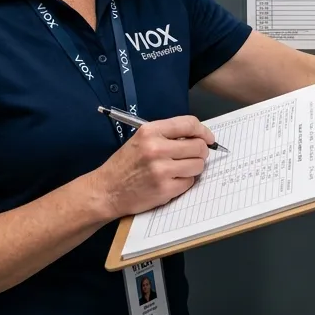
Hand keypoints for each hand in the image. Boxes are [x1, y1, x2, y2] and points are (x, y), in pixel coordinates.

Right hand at [89, 116, 213, 217]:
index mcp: (150, 131)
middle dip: (201, 152)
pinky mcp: (165, 189)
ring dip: (194, 168)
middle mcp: (156, 148)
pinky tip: (170, 181)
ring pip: (198, 165)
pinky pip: (190, 182)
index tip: (208, 138)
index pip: (189, 124)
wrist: (106, 190)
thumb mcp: (141, 140)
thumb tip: (198, 137)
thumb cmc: (125, 164)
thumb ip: (167, 135)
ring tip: (179, 169)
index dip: (203, 131)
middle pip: (198, 146)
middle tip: (193, 156)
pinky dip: (184, 182)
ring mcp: (162, 170)